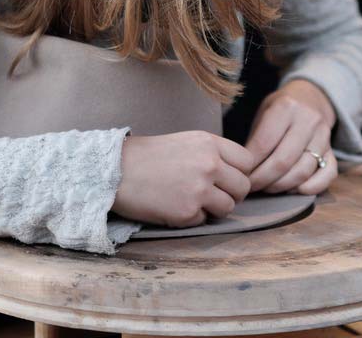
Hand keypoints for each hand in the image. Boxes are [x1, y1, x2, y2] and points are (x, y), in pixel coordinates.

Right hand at [111, 131, 252, 226]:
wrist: (115, 171)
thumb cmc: (149, 156)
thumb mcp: (187, 142)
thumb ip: (214, 153)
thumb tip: (238, 174)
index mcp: (210, 143)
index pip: (247, 161)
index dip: (239, 172)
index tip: (226, 178)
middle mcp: (209, 164)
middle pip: (243, 187)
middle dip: (232, 194)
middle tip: (213, 195)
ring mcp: (199, 189)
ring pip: (228, 207)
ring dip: (214, 208)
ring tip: (193, 201)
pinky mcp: (187, 212)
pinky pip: (204, 220)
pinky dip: (192, 218)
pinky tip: (174, 207)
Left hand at [245, 79, 336, 195]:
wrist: (312, 98)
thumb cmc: (281, 109)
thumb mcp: (265, 111)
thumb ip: (256, 137)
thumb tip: (241, 169)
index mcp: (286, 107)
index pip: (264, 143)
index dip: (250, 164)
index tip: (240, 174)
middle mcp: (308, 120)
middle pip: (283, 161)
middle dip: (262, 180)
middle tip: (250, 187)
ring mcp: (324, 136)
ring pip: (302, 171)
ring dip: (281, 186)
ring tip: (266, 188)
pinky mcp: (333, 151)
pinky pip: (327, 175)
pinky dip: (311, 188)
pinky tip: (294, 191)